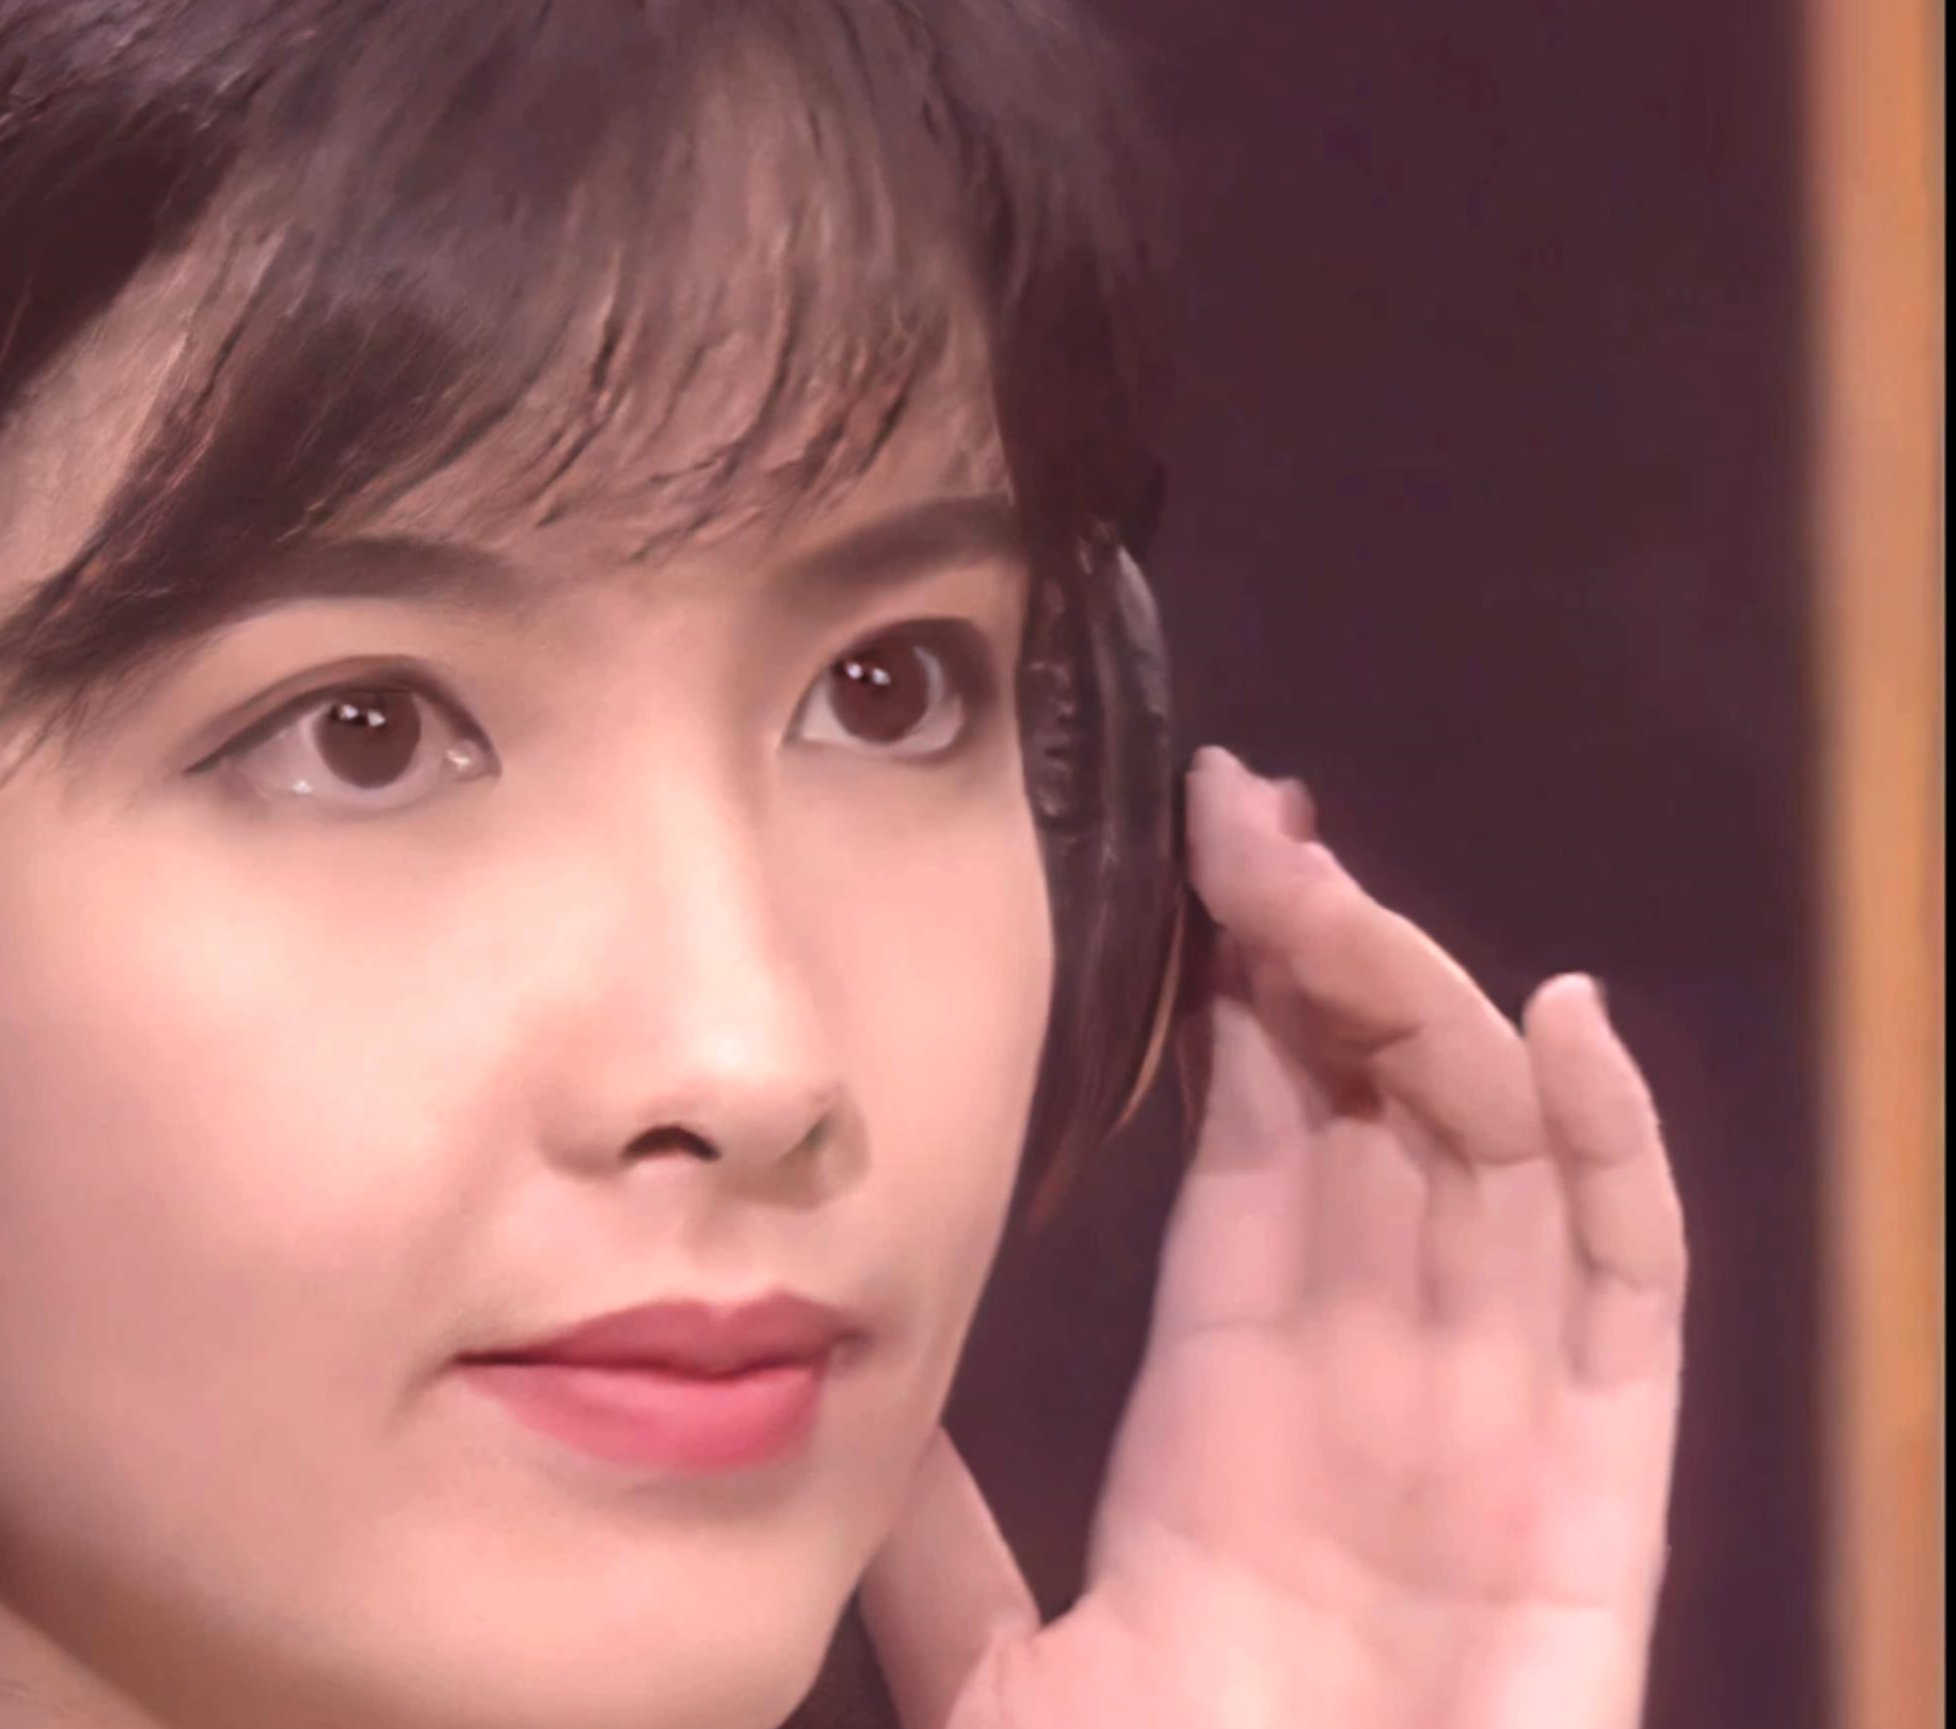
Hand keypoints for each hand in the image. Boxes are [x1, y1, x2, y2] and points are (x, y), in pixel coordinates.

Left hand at [860, 746, 1687, 1728]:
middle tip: (1241, 815)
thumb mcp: (1006, 1665)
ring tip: (1324, 883)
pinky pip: (1628, 1304)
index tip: (1184, 863)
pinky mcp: (1598, 1502)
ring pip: (1485, 1161)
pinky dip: (1615, 1158)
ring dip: (1421, 1005)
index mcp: (1235, 1412)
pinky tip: (1566, 1024)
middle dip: (1317, 953)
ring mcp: (1493, 1428)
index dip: (1234, 1004)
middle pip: (1372, 1116)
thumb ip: (939, 1534)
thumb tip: (832, 1384)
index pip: (1259, 1153)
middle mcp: (1374, 1387)